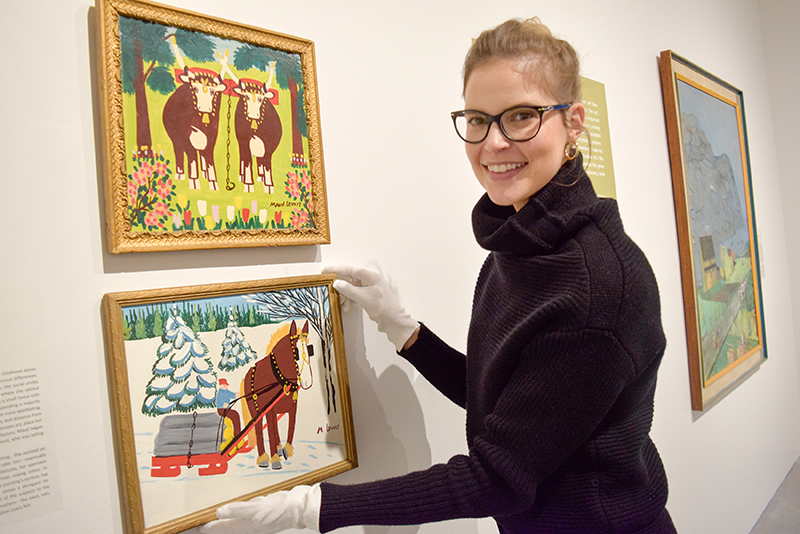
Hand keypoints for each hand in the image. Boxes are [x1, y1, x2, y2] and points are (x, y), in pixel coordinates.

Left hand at [200, 484, 320, 533]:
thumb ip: (238, 510)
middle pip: (228, 528)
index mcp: (247, 526)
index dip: (210, 527)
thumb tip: (220, 512)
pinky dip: (239, 512)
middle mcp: (251, 525)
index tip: (198, 525)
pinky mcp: (264, 513)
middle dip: (216, 526)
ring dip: (226, 521)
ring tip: (217, 518)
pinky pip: (247, 515)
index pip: (222, 528)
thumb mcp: (258, 509)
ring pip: (237, 523)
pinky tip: (242, 507)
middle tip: (204, 523)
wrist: (302, 507)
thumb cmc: (283, 509)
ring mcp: (258, 520)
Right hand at [323, 265, 419, 350]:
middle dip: (340, 284)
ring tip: (340, 302)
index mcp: (370, 277)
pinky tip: (347, 307)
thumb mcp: (363, 298)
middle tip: (328, 285)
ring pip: (351, 287)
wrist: (392, 321)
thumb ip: (349, 290)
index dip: (338, 269)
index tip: (326, 270)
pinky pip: (354, 295)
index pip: (351, 269)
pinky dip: (349, 300)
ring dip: (344, 295)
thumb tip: (337, 283)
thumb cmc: (383, 308)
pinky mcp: (367, 297)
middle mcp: (369, 281)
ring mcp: (368, 289)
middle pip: (350, 278)